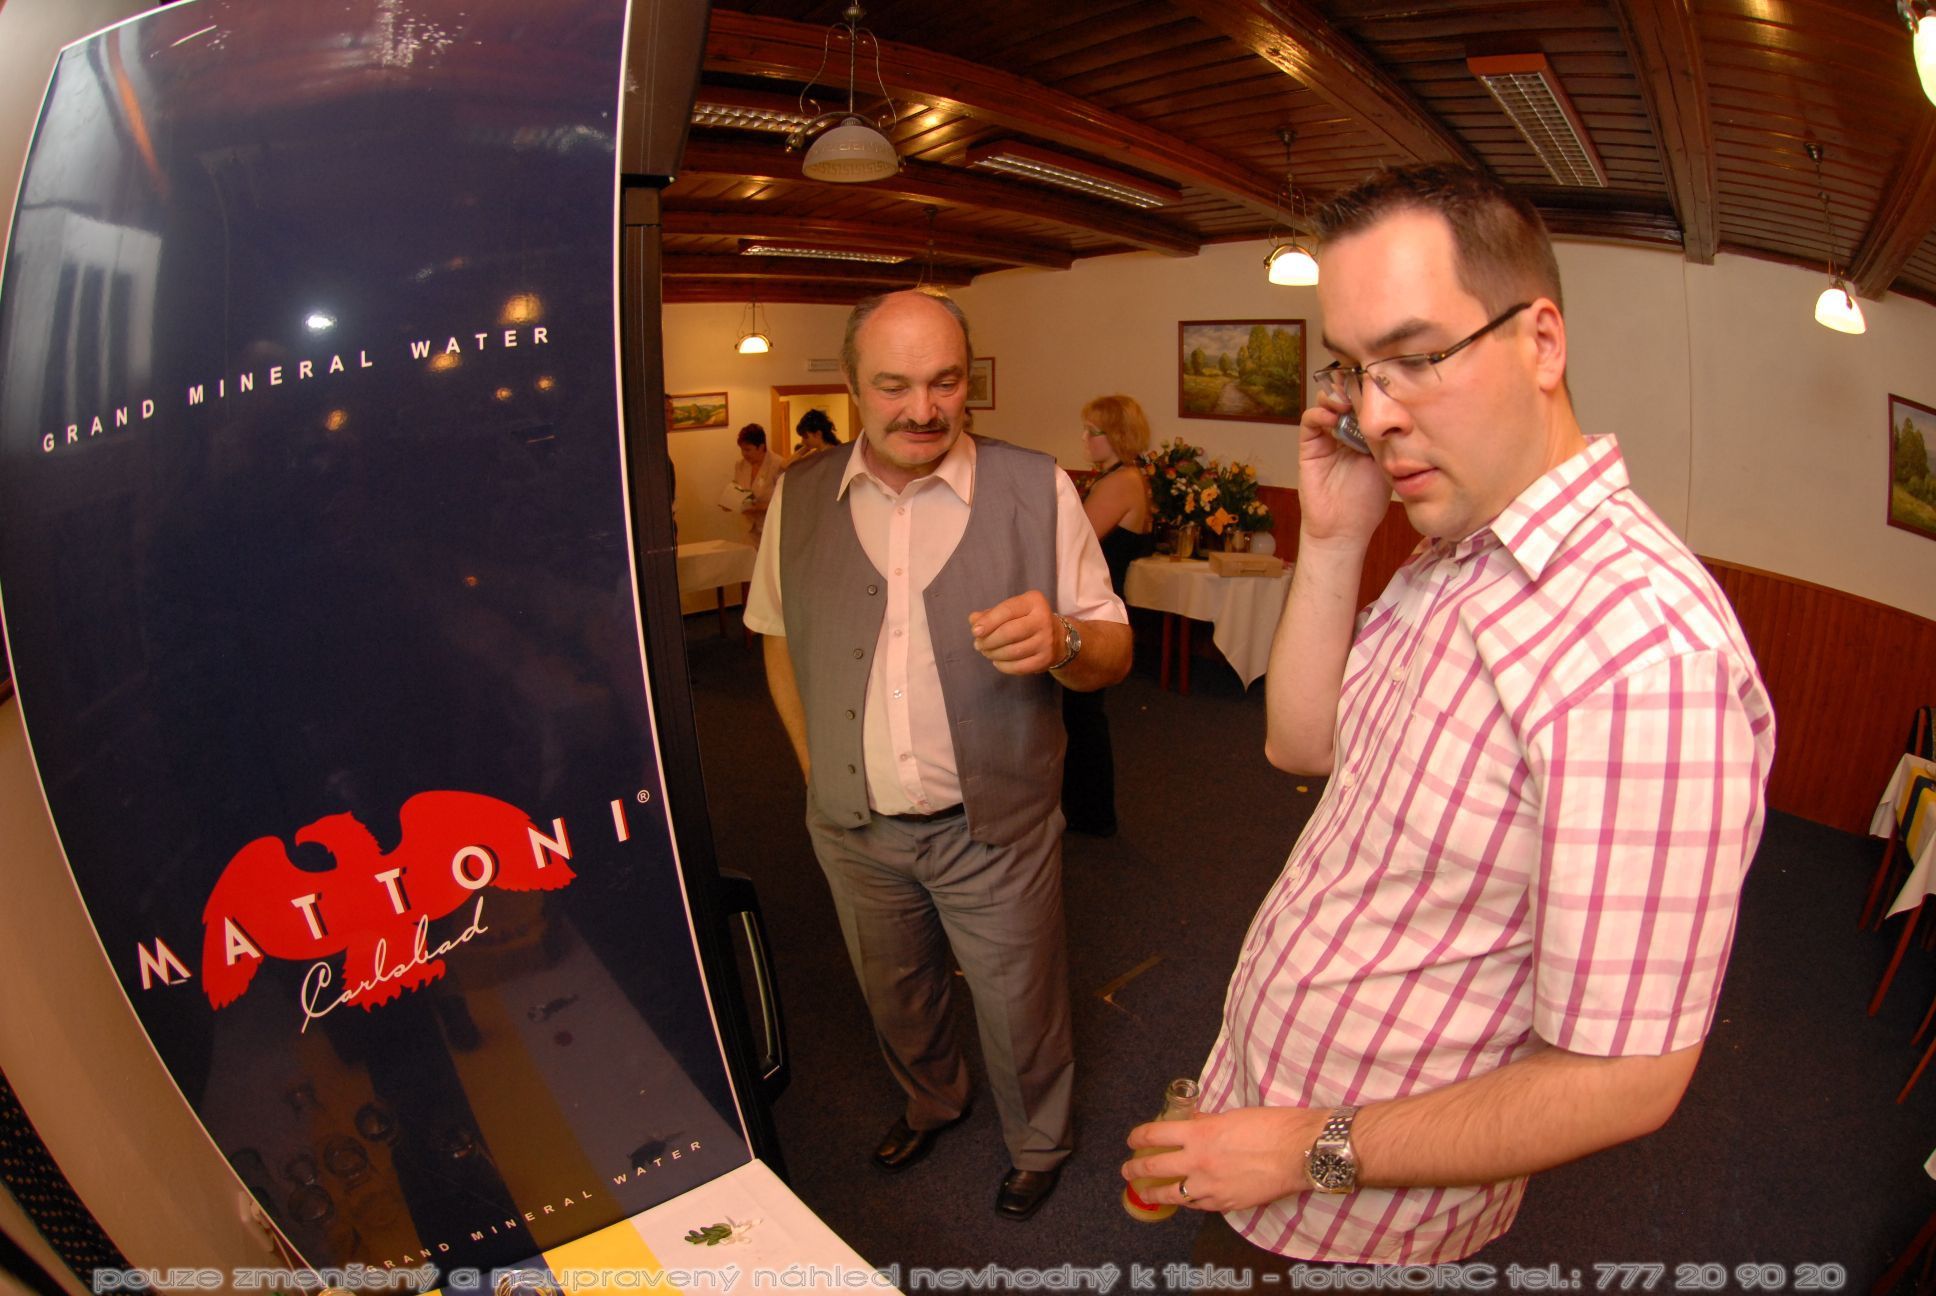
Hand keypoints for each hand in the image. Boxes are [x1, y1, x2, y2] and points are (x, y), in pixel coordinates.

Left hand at [968, 590, 1059, 674]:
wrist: (1056, 637)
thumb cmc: (1025, 620)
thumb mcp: (1010, 610)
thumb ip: (990, 614)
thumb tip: (973, 620)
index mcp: (1034, 601)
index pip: (1007, 611)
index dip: (988, 622)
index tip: (975, 631)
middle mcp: (1043, 619)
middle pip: (1009, 633)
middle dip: (989, 641)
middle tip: (978, 645)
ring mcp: (1046, 641)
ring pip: (1013, 652)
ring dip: (993, 654)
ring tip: (986, 652)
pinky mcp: (1045, 659)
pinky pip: (1019, 667)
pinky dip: (1003, 666)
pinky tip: (997, 661)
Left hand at [1121, 1105, 1318, 1212]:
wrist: (1299, 1152)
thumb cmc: (1271, 1127)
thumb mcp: (1232, 1116)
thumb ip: (1207, 1123)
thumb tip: (1192, 1124)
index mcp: (1199, 1135)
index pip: (1155, 1134)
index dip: (1138, 1136)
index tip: (1132, 1139)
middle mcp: (1199, 1162)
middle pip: (1155, 1166)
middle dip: (1136, 1168)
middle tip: (1127, 1169)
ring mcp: (1211, 1187)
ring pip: (1173, 1194)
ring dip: (1155, 1192)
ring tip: (1145, 1193)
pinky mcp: (1227, 1204)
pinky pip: (1199, 1205)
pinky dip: (1189, 1201)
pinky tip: (1184, 1200)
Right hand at [1296, 395, 1389, 547]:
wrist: (1345, 529)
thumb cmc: (1368, 502)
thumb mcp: (1387, 465)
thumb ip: (1389, 440)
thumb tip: (1396, 411)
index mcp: (1367, 434)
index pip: (1367, 403)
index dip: (1370, 390)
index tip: (1381, 383)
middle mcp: (1346, 432)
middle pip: (1345, 397)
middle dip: (1352, 387)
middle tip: (1361, 383)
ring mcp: (1326, 438)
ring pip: (1326, 404)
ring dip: (1335, 396)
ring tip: (1346, 399)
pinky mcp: (1309, 447)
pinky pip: (1310, 422)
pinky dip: (1318, 414)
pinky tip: (1332, 417)